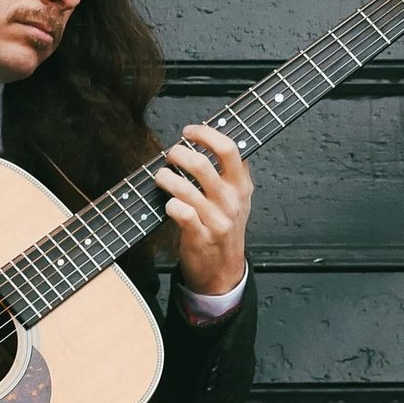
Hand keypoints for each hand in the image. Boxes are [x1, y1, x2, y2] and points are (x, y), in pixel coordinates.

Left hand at [155, 124, 252, 297]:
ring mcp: (216, 219)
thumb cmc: (225, 229)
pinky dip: (169, 204)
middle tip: (170, 156)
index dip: (206, 134)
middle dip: (178, 154)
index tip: (189, 131)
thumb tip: (212, 138)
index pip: (229, 149)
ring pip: (185, 187)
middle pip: (201, 164)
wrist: (224, 271)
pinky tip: (168, 204)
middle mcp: (231, 200)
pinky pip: (180, 212)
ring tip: (161, 177)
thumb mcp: (238, 199)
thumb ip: (231, 172)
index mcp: (242, 186)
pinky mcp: (200, 236)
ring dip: (165, 177)